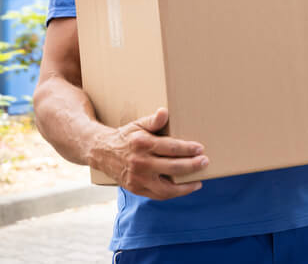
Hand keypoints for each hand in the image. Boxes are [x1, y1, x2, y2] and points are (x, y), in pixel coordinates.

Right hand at [91, 107, 207, 199]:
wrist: (102, 153)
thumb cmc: (126, 136)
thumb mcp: (138, 124)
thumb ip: (153, 120)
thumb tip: (164, 112)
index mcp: (142, 144)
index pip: (170, 148)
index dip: (187, 149)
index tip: (200, 148)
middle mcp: (140, 163)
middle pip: (172, 168)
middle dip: (192, 166)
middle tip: (205, 162)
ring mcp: (138, 179)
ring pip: (166, 188)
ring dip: (185, 186)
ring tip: (198, 181)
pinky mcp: (136, 189)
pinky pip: (158, 195)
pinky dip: (173, 193)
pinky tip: (185, 188)